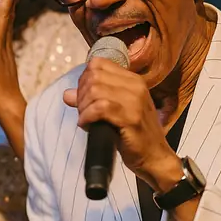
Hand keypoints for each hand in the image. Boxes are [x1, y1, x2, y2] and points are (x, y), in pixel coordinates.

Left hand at [62, 58, 179, 187]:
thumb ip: (91, 99)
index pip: (98, 64)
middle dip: (81, 95)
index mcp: (132, 80)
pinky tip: (87, 125)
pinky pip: (100, 108)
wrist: (154, 156)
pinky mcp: (130, 118)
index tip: (84, 97)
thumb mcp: (113, 111)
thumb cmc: (133, 134)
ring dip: (83, 107)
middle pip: (93, 76)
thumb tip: (67, 94)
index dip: (83, 79)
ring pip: (95, 90)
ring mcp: (135, 101)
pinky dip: (87, 116)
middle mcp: (135, 86)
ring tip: (86, 119)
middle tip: (83, 112)